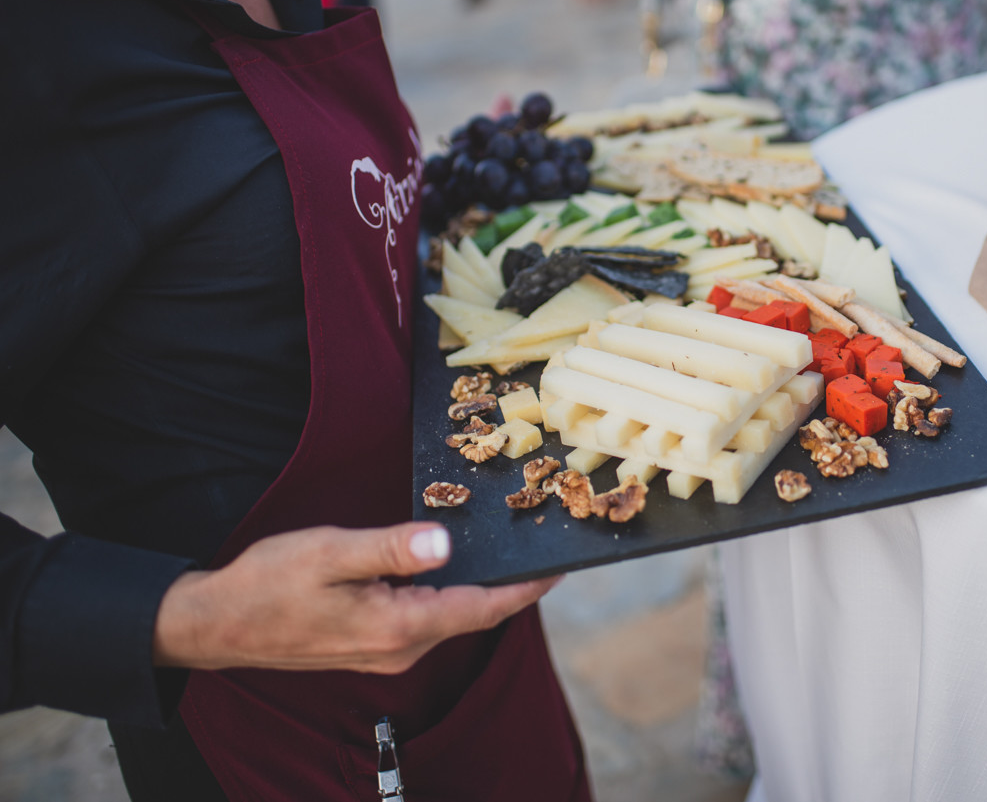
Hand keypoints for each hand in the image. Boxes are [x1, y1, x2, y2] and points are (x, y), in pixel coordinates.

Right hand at [154, 523, 559, 673]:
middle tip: (541, 547)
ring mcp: (388, 653)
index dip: (526, 587)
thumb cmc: (267, 584)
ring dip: (482, 588)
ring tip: (509, 555)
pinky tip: (455, 569)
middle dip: (511, 584)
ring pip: (452, 617)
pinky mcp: (374, 646)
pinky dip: (451, 594)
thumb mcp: (330, 552)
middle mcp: (402, 649)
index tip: (561, 566)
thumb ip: (391, 548)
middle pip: (475, 613)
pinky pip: (429, 619)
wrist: (216, 626)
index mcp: (399, 627)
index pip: (483, 607)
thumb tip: (446, 542)